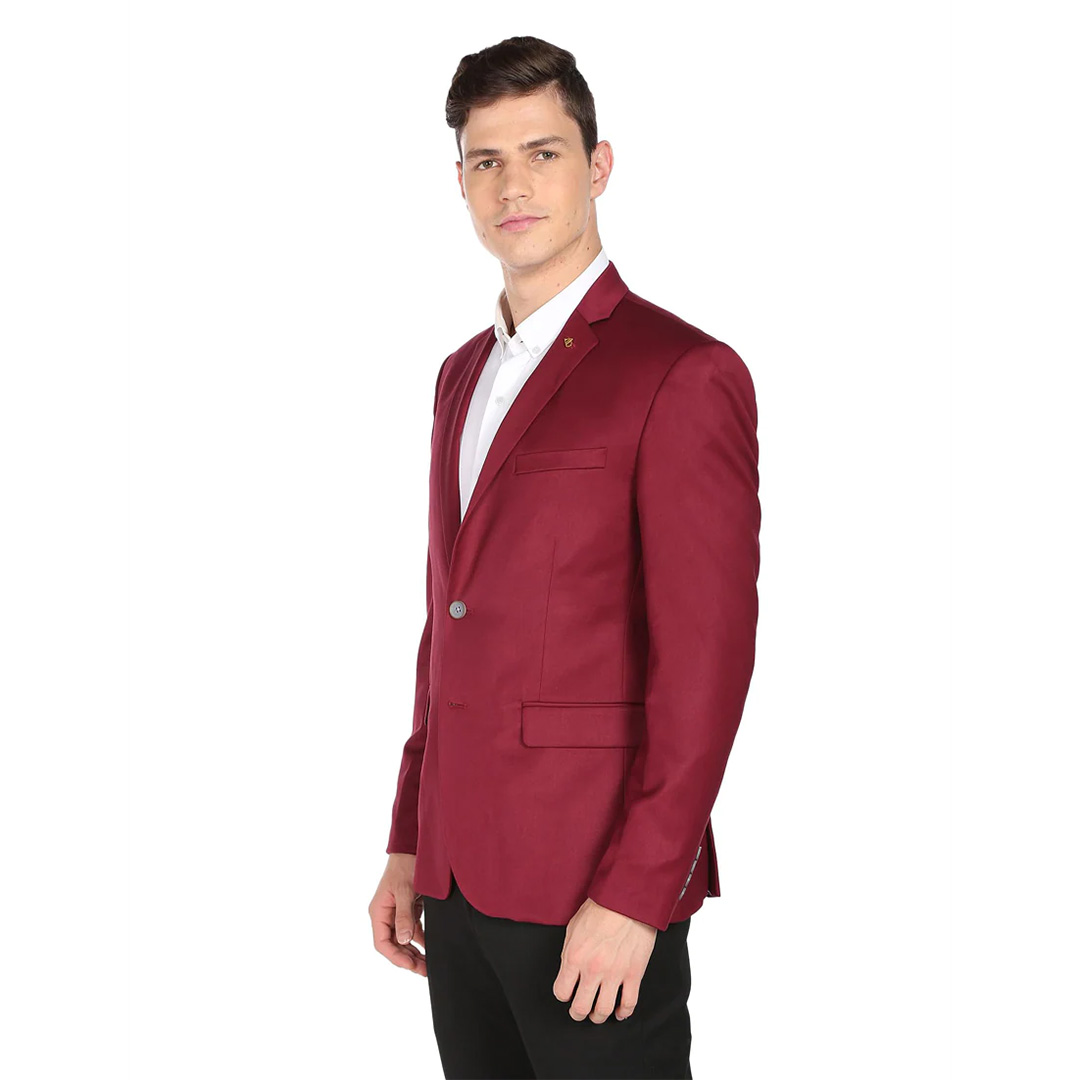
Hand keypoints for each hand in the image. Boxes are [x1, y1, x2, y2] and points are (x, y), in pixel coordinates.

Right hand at [369, 853, 426, 976]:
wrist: (413, 848)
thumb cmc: (405, 865)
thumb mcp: (405, 890)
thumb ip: (404, 915)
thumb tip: (403, 940)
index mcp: (378, 911)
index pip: (382, 943)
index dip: (396, 957)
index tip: (411, 965)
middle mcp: (385, 914)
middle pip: (393, 945)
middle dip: (407, 959)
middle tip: (425, 970)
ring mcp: (396, 913)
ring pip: (402, 940)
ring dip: (414, 952)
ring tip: (428, 965)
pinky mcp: (407, 909)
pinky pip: (411, 930)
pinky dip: (419, 940)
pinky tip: (429, 948)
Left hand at [553, 897, 656, 1021]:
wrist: (627, 898)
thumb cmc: (601, 907)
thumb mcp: (573, 927)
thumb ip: (568, 951)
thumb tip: (568, 969)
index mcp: (574, 957)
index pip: (561, 992)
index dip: (563, 994)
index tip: (567, 992)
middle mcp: (593, 969)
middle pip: (580, 1008)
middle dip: (578, 1012)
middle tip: (580, 1010)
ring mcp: (615, 974)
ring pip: (603, 1011)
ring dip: (598, 1016)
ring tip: (597, 1012)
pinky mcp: (634, 974)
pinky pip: (628, 1004)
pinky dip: (623, 1013)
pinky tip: (619, 1011)